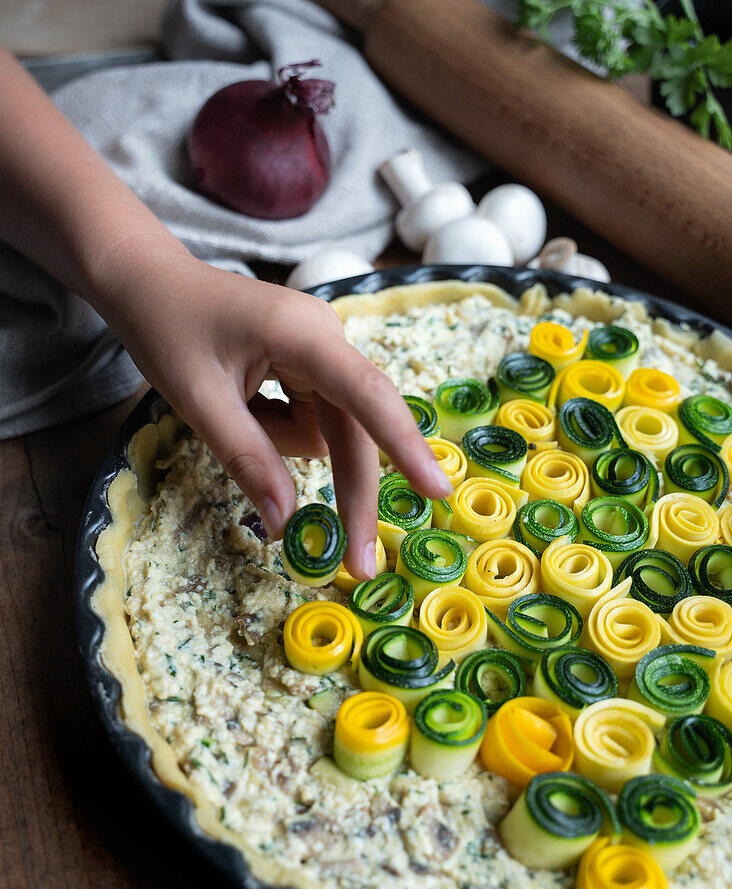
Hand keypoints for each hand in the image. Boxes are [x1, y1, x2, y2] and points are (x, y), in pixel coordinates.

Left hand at [102, 246, 451, 579]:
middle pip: (354, 432)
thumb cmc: (167, 328)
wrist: (148, 281)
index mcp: (304, 336)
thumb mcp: (197, 401)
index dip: (405, 446)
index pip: (367, 397)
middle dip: (352, 495)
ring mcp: (322, 352)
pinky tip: (241, 403)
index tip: (437, 491)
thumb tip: (287, 524)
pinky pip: (310, 420)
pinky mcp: (311, 365)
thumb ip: (247, 459)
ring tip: (230, 410)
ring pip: (327, 431)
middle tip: (357, 565)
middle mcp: (326, 340)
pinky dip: (276, 429)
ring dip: (283, 444)